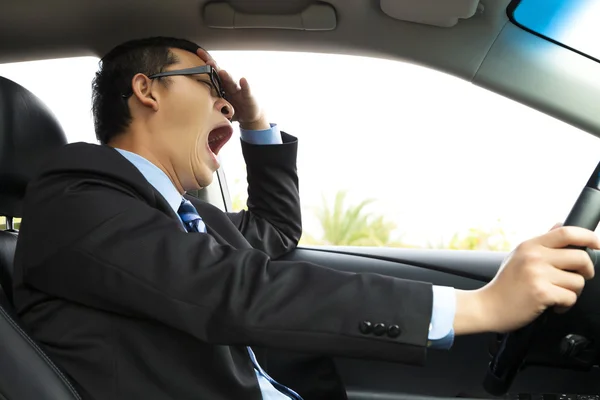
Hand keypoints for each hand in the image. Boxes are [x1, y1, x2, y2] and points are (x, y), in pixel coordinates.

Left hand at [197, 48, 268, 129]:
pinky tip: (243, 80)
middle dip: (214, 67)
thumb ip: (211, 107)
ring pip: (231, 82)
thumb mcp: (219, 109)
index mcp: (221, 86)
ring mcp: (239, 90)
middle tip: (208, 61)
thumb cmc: (233, 110)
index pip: (213, 73)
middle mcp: (229, 85)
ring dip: (227, 77)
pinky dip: (245, 85)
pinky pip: (246, 90)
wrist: (250, 116)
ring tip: (222, 72)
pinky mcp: (248, 96)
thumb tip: (198, 109)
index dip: (206, 63)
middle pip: (220, 74)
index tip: (199, 52)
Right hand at [454, 224, 598, 334]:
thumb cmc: (504, 285)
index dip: (588, 236)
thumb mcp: (518, 256)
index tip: (597, 243)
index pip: (566, 232)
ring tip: (556, 295)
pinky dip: (564, 305)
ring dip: (571, 292)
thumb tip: (559, 225)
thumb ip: (541, 242)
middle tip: (577, 278)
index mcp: (530, 245)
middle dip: (586, 271)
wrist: (487, 307)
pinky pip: (570, 298)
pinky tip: (551, 305)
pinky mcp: (541, 293)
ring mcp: (538, 274)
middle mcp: (534, 256)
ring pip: (578, 281)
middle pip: (580, 257)